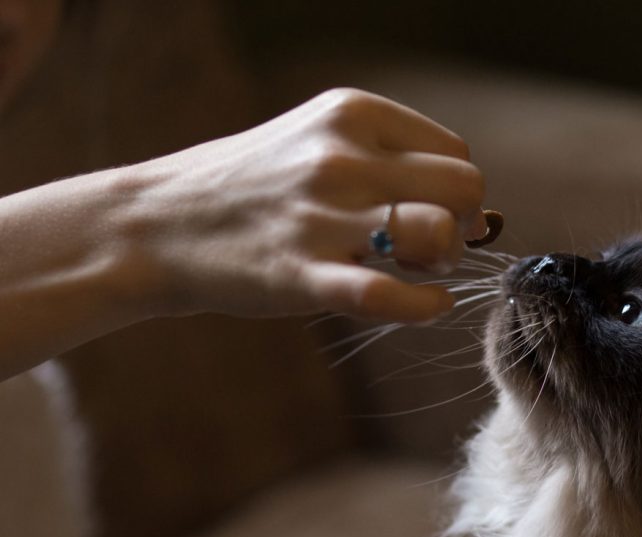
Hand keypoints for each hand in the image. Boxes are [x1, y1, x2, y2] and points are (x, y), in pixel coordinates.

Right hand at [117, 88, 486, 321]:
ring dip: (443, 260)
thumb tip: (477, 214)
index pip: (456, 153)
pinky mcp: (301, 274)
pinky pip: (390, 296)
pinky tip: (429, 305)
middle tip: (428, 247)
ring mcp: (321, 215)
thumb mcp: (315, 141)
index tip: (430, 214)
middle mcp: (341, 156)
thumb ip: (388, 161)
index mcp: (350, 114)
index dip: (456, 194)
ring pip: (439, 232)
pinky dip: (425, 306)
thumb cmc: (249, 188)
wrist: (153, 225)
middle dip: (463, 224)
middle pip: (464, 188)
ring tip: (414, 269)